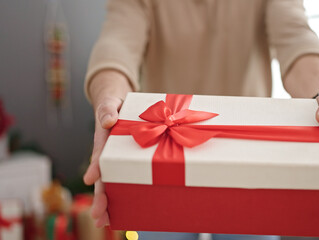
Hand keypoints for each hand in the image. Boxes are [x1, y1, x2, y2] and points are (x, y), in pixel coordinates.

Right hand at [83, 96, 122, 226]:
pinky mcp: (125, 163)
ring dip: (108, 202)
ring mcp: (115, 161)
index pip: (99, 155)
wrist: (118, 105)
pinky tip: (122, 212)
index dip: (96, 167)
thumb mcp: (110, 103)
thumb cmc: (114, 106)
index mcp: (103, 140)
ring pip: (111, 183)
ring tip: (105, 222)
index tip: (91, 179)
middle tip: (98, 216)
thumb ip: (108, 110)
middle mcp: (107, 154)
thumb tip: (108, 121)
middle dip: (100, 196)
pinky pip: (123, 180)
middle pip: (102, 177)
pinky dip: (122, 196)